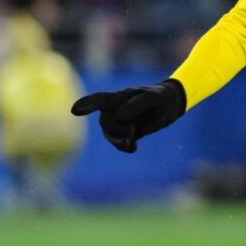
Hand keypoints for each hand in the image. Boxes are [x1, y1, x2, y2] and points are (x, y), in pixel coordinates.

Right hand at [71, 79, 186, 152]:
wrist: (170, 105)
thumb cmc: (160, 97)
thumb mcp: (153, 98)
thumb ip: (137, 105)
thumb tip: (118, 117)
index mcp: (119, 97)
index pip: (99, 100)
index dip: (87, 104)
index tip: (74, 110)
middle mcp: (114, 109)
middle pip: (105, 122)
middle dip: (117, 129)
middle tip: (132, 129)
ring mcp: (118, 122)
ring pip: (109, 134)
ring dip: (119, 140)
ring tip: (131, 142)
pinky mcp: (125, 134)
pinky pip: (119, 144)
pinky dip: (125, 147)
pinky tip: (134, 147)